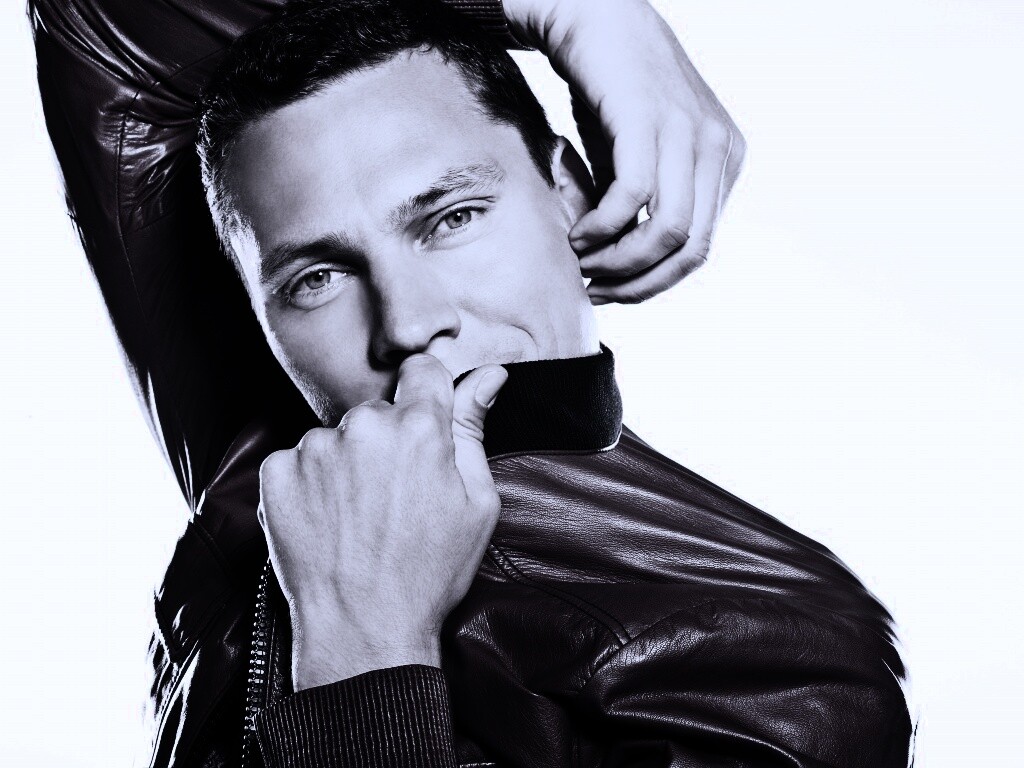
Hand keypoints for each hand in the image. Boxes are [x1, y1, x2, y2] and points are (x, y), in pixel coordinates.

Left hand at [257, 355, 507, 689]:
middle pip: (377, 412)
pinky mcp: (276, 473)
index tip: (423, 426)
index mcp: (420, 427)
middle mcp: (364, 426)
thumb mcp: (476, 503)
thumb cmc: (428, 573)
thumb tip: (488, 376)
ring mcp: (315, 448)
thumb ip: (474, 429)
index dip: (426, 395)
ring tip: (357, 518)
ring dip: (345, 464)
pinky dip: (308, 485)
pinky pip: (296, 461)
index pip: (422, 370)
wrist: (363, 631)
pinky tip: (326, 522)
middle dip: (386, 441)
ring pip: (335, 438)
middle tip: (392, 497)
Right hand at [505, 0, 745, 302]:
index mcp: (725, 161)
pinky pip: (633, 197)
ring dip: (620, 261)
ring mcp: (690, 131)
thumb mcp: (639, 157)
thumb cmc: (610, 92)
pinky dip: (602, 227)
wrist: (592, 16)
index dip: (655, 284)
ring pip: (669, 232)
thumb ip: (645, 206)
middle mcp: (719, 148)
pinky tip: (579, 232)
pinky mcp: (650, 119)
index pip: (700, 249)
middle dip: (640, 284)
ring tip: (583, 262)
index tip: (613, 291)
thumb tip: (625, 268)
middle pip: (692, 251)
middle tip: (597, 289)